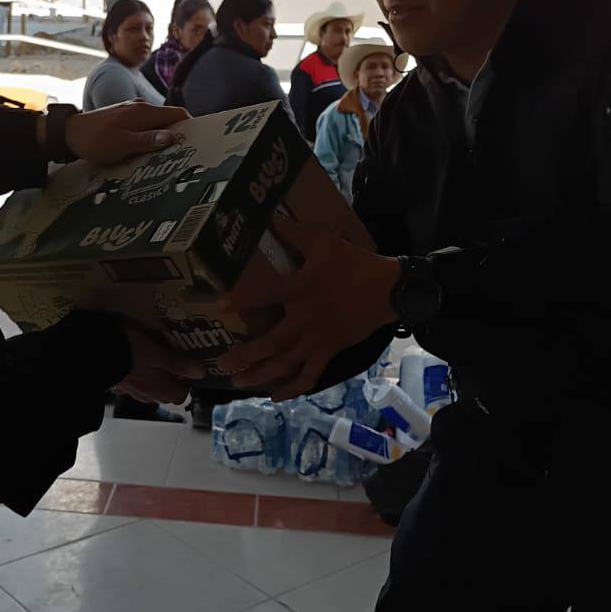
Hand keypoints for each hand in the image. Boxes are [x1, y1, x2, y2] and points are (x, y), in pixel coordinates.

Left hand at [64, 102, 189, 165]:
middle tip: (182, 155)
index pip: (177, 114)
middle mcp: (140, 107)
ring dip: (162, 139)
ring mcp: (131, 112)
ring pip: (156, 124)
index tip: (196, 142)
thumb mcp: (123, 144)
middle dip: (177, 135)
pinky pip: (144, 127)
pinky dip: (150, 137)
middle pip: (168, 120)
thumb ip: (148, 140)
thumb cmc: (95, 140)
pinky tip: (146, 152)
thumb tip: (173, 137)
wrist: (68, 134)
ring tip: (165, 157)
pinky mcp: (123, 118)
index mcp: (143, 112)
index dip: (190, 126)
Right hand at [116, 324, 204, 403]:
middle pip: (165, 394)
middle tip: (172, 363)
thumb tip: (202, 373)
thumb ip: (178, 364)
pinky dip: (138, 378)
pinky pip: (134, 385)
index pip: (180, 396)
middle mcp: (147, 394)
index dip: (185, 386)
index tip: (185, 371)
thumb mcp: (157, 353)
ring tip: (155, 362)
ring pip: (150, 391)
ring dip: (155, 381)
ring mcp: (132, 391)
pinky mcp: (118, 384)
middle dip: (171, 383)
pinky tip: (135, 365)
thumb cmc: (129, 351)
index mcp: (160, 388)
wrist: (94, 354)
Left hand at [219, 215, 400, 400]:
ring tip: (239, 384)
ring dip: (262, 375)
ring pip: (286, 363)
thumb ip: (295, 232)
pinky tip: (276, 395)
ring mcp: (318, 339)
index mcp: (302, 290)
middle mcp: (305, 319)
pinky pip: (310, 374)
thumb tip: (271, 216)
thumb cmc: (354, 264)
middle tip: (221, 366)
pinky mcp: (330, 351)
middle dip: (245, 356)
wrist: (389, 289)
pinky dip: (293, 388)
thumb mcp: (324, 242)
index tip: (221, 306)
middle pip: (272, 343)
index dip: (244, 300)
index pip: (268, 295)